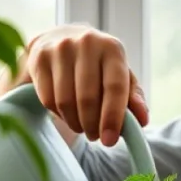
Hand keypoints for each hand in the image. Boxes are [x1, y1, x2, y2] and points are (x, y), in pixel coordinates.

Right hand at [23, 24, 149, 146]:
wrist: (61, 39)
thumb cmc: (98, 66)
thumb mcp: (120, 76)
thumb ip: (133, 98)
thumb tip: (142, 120)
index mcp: (112, 48)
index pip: (114, 87)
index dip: (112, 117)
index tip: (109, 141)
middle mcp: (86, 43)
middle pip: (87, 98)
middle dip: (92, 125)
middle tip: (96, 136)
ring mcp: (59, 49)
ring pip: (65, 101)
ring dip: (75, 123)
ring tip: (82, 126)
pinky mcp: (38, 58)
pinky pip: (48, 99)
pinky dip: (58, 114)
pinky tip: (66, 113)